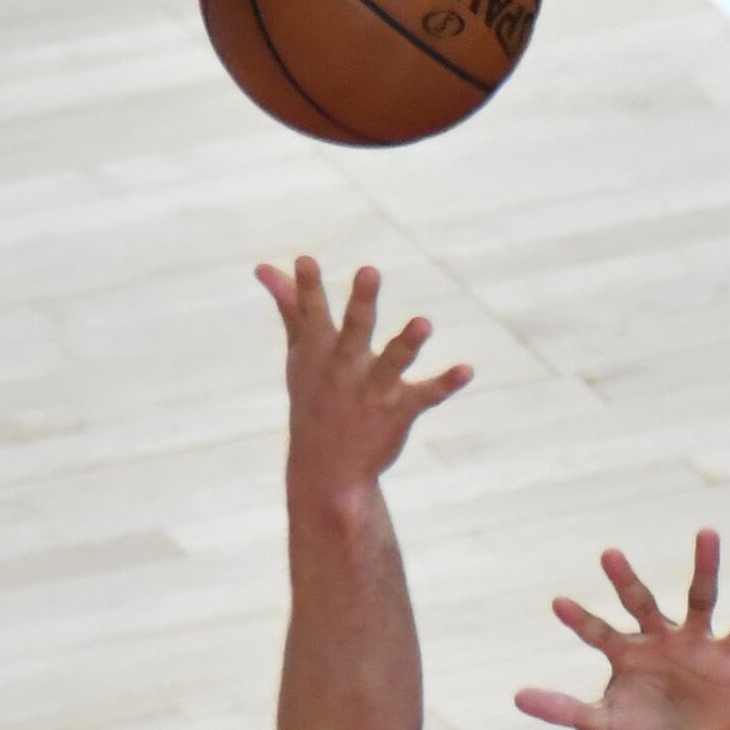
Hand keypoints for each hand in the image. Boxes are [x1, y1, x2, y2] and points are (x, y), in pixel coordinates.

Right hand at [258, 257, 471, 496]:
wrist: (326, 469)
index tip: (305, 260)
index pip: (312, 314)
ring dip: (407, 343)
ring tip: (423, 323)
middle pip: (354, 330)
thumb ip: (291, 308)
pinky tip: (467, 370)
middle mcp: (345, 370)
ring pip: (392, 363)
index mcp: (320, 352)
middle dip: (361, 303)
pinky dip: (446, 383)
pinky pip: (427, 395)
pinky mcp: (400, 410)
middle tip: (369, 271)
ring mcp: (373, 391)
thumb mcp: (301, 354)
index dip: (308, 288)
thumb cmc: (314, 398)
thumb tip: (263, 266)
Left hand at [513, 530, 729, 729]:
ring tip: (707, 532)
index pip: (598, 632)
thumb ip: (564, 710)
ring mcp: (694, 640)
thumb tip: (517, 696)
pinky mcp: (728, 652)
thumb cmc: (645, 728)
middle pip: (640, 601)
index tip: (558, 603)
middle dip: (624, 580)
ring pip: (697, 597)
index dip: (580, 620)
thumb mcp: (603, 725)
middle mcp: (658, 637)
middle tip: (607, 553)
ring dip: (703, 567)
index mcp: (626, 653)